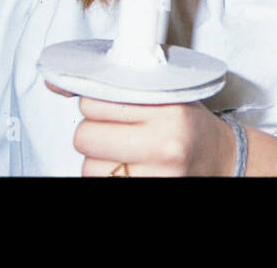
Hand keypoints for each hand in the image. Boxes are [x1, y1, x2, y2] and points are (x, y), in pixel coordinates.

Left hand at [44, 83, 236, 176]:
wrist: (222, 160)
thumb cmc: (190, 125)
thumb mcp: (167, 94)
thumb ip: (120, 86)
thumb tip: (55, 83)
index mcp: (168, 109)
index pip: (97, 102)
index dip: (96, 104)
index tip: (108, 106)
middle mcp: (164, 144)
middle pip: (85, 137)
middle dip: (93, 134)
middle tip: (113, 132)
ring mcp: (156, 176)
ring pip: (88, 169)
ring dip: (98, 162)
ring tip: (124, 154)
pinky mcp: (151, 191)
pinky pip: (101, 186)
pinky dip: (109, 178)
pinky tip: (128, 169)